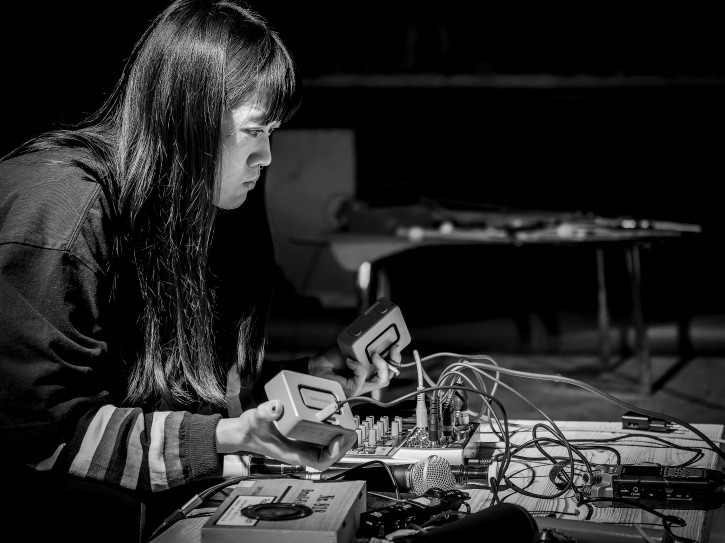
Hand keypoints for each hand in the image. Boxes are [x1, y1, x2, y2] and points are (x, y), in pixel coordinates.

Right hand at [216, 400, 356, 470]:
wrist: (245, 432)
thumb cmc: (251, 430)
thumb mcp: (256, 419)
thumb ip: (265, 412)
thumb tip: (277, 406)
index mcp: (292, 454)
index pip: (318, 462)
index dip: (332, 454)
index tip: (338, 439)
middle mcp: (300, 451)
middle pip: (328, 456)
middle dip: (343, 446)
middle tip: (351, 430)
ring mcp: (303, 445)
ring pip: (327, 448)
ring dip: (341, 439)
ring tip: (349, 425)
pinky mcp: (303, 437)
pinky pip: (322, 438)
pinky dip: (332, 431)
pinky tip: (337, 420)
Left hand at [308, 343, 401, 397]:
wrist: (315, 367)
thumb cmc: (330, 359)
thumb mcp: (351, 348)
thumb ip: (364, 346)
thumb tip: (375, 338)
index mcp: (368, 369)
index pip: (388, 368)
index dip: (395, 359)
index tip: (396, 346)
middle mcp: (367, 379)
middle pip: (389, 375)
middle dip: (395, 362)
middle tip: (393, 349)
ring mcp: (361, 385)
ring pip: (382, 380)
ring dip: (382, 365)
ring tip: (375, 354)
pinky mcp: (354, 389)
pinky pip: (363, 377)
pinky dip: (357, 366)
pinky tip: (349, 361)